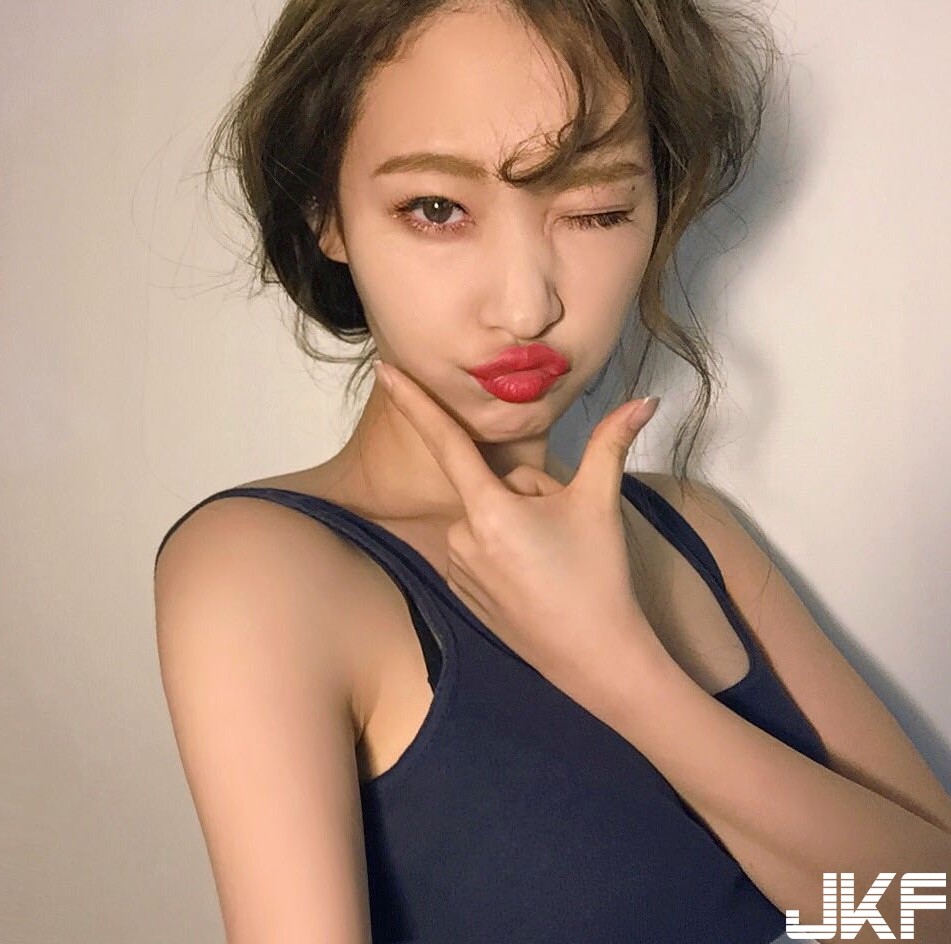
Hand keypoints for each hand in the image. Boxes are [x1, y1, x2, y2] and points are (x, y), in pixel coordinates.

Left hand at [373, 359, 663, 688]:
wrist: (596, 659)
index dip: (415, 403)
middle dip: (527, 497)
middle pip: (493, 487)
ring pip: (487, 521)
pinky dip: (503, 555)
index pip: (447, 442)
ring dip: (515, 527)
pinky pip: (478, 552)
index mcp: (489, 508)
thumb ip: (613, 442)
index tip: (384, 372)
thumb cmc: (598, 576)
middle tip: (561, 533)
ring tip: (550, 561)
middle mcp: (461, 536)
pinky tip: (533, 581)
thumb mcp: (601, 503)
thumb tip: (647, 399)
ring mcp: (458, 569)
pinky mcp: (462, 595)